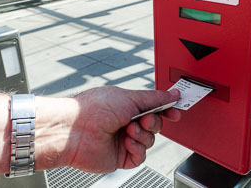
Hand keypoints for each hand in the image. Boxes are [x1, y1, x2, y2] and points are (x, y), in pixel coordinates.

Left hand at [35, 86, 180, 173]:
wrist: (74, 130)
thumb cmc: (94, 109)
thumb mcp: (130, 97)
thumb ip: (154, 98)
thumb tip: (172, 95)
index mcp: (128, 106)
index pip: (154, 108)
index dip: (167, 110)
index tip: (176, 112)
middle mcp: (126, 122)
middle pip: (155, 125)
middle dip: (153, 122)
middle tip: (144, 119)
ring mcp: (123, 140)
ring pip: (149, 141)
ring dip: (143, 135)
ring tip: (129, 130)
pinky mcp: (120, 156)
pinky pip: (140, 156)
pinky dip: (137, 149)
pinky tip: (126, 142)